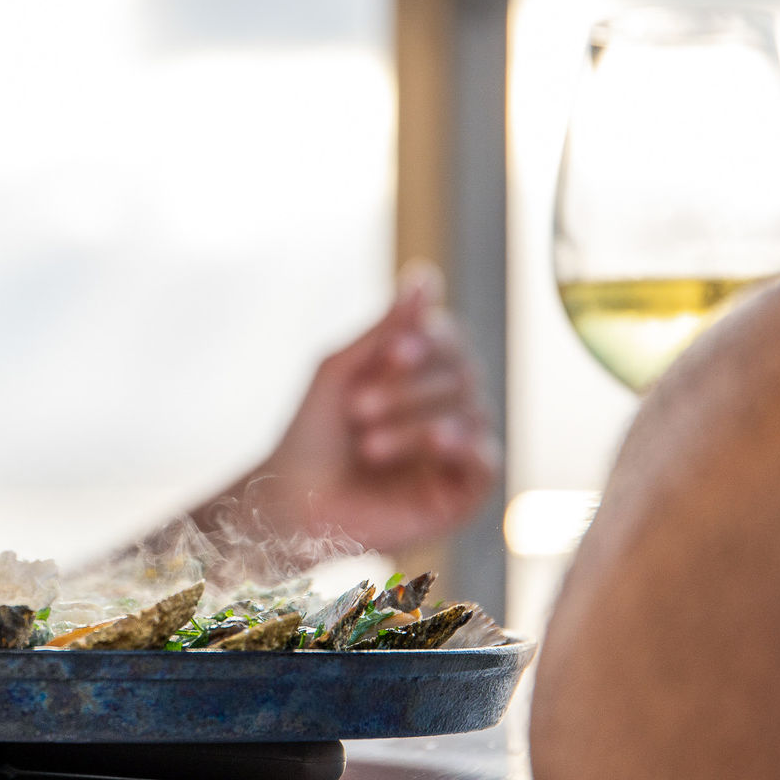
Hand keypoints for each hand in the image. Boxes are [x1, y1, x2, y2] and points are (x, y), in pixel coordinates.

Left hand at [246, 261, 497, 553]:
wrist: (291, 505)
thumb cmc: (310, 435)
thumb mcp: (340, 371)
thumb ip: (387, 328)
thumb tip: (426, 275)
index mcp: (420, 375)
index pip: (449, 341)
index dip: (427, 341)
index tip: (391, 353)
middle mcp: (446, 407)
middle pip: (462, 376)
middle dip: (409, 391)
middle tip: (357, 410)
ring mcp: (457, 451)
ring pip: (471, 416)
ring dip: (418, 425)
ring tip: (370, 445)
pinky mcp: (462, 494)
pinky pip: (487, 463)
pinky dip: (467, 446)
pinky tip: (438, 443)